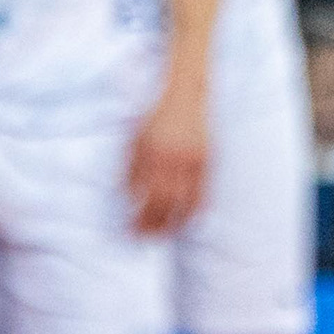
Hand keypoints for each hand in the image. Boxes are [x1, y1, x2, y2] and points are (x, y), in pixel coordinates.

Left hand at [125, 83, 209, 234]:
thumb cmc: (155, 117)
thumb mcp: (135, 138)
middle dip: (152, 224)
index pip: (143, 195)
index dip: (138, 216)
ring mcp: (192, 162)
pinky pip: (202, 194)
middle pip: (163, 203)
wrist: (186, 94)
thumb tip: (127, 197)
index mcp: (150, 153)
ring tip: (163, 235)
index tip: (130, 230)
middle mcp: (172, 160)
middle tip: (143, 238)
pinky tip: (186, 220)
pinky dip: (194, 210)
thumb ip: (131, 168)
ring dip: (174, 223)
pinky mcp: (207, 162)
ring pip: (184, 202)